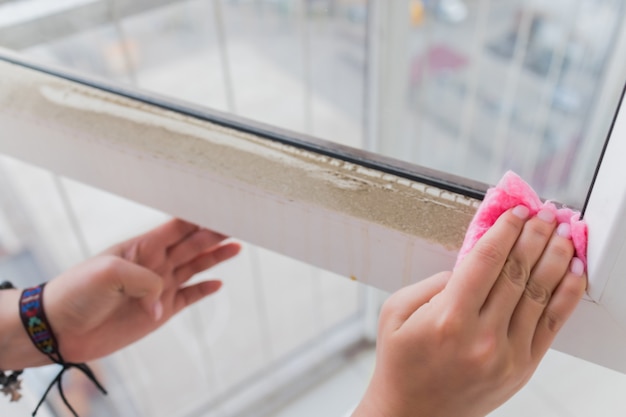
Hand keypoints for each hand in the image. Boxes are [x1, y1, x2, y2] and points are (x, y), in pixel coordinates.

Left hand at [43, 219, 240, 362]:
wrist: (60, 328)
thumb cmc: (77, 291)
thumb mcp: (109, 273)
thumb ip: (146, 279)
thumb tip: (165, 297)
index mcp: (143, 247)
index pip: (178, 226)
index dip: (199, 216)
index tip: (220, 205)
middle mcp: (155, 264)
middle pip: (193, 244)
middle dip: (215, 234)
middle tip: (239, 223)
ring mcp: (160, 287)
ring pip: (196, 267)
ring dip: (216, 257)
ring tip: (237, 246)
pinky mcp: (161, 312)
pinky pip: (189, 297)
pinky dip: (204, 290)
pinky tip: (218, 283)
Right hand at [354, 206, 586, 416]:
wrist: (413, 414)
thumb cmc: (400, 362)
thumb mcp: (396, 312)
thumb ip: (434, 283)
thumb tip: (472, 262)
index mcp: (448, 318)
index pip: (487, 260)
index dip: (505, 230)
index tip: (515, 211)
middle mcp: (482, 336)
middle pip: (518, 272)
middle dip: (535, 235)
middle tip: (546, 213)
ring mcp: (507, 354)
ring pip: (540, 293)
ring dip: (555, 257)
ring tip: (564, 233)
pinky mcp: (522, 368)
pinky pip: (552, 324)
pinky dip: (566, 294)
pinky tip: (572, 271)